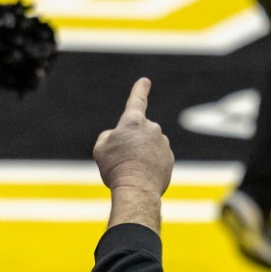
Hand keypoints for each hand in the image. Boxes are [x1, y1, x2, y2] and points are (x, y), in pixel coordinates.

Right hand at [93, 78, 173, 199]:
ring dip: (140, 155)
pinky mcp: (169, 159)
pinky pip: (156, 159)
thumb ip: (109, 136)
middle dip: (131, 143)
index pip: (137, 101)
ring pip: (148, 146)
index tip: (145, 82)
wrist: (137, 189)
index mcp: (133, 121)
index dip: (139, 90)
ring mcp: (163, 143)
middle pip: (138, 133)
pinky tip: (142, 177)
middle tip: (121, 159)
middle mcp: (152, 128)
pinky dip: (149, 166)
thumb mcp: (101, 148)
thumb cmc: (116, 167)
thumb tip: (119, 137)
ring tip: (131, 170)